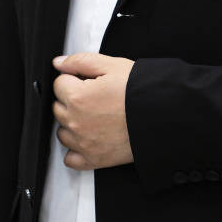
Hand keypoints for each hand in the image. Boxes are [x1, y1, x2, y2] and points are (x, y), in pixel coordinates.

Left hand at [51, 52, 134, 169]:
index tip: (87, 81)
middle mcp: (76, 122)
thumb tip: (59, 63)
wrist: (162, 115)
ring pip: (62, 132)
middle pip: (58, 107)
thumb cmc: (140, 91)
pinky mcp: (93, 159)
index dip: (74, 79)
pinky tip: (89, 137)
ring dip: (73, 123)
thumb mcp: (112, 65)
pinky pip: (70, 158)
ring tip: (95, 116)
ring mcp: (83, 143)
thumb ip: (80, 61)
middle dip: (72, 99)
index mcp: (78, 97)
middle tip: (95, 96)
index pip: (59, 84)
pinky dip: (76, 149)